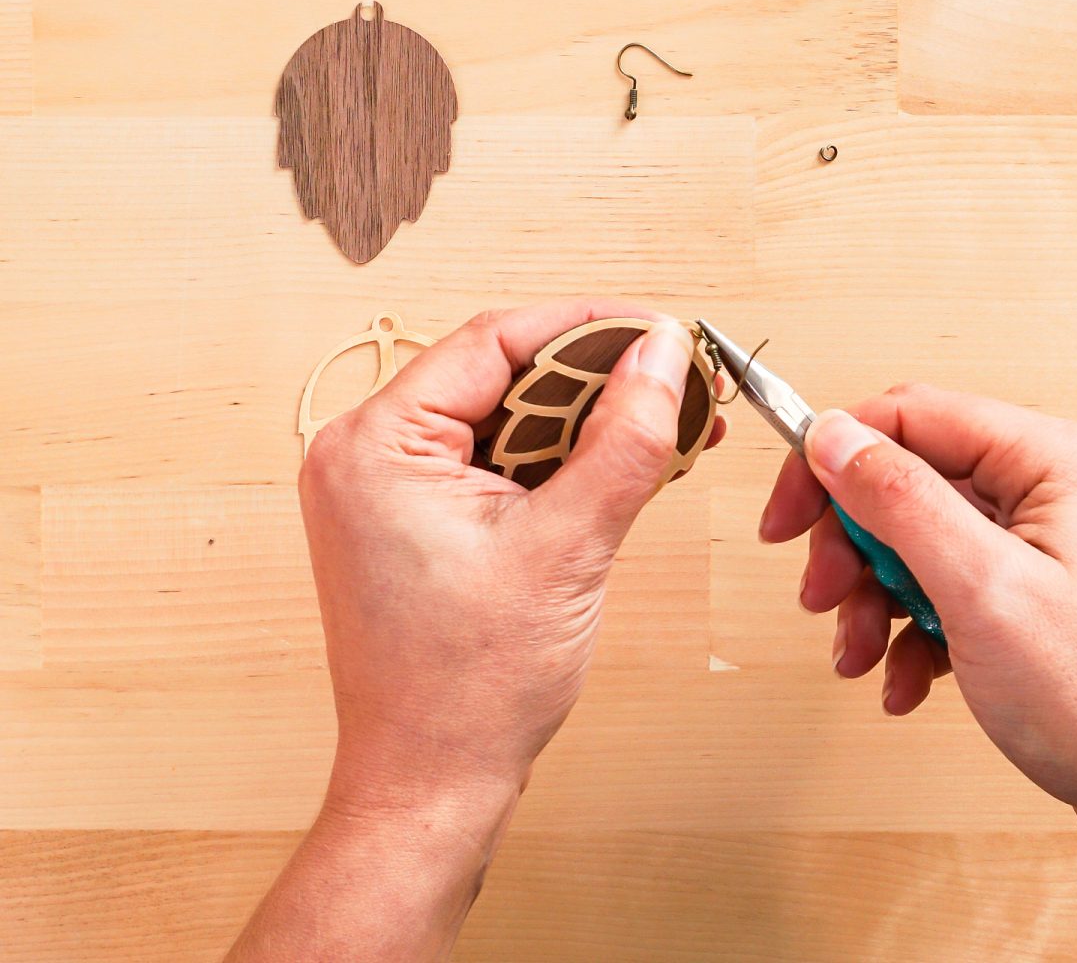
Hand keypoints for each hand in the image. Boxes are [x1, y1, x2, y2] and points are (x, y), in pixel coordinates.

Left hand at [300, 302, 714, 833]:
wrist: (433, 783)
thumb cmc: (471, 689)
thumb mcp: (568, 547)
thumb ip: (623, 440)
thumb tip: (665, 355)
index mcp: (375, 445)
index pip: (494, 342)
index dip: (589, 328)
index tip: (663, 330)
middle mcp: (365, 456)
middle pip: (500, 375)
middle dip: (595, 380)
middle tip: (676, 383)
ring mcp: (385, 492)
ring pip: (504, 420)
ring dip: (583, 423)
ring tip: (662, 430)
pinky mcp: (414, 522)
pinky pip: (495, 463)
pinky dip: (558, 463)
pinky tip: (617, 468)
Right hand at [760, 383, 1076, 960]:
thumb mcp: (981, 588)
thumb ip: (900, 499)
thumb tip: (837, 437)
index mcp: (1061, 462)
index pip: (916, 417)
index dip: (835, 461)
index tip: (787, 516)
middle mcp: (1070, 492)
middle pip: (920, 485)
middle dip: (858, 547)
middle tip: (823, 598)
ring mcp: (1068, 550)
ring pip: (937, 545)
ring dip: (883, 598)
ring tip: (862, 655)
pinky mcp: (1061, 602)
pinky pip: (968, 592)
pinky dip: (925, 631)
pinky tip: (909, 681)